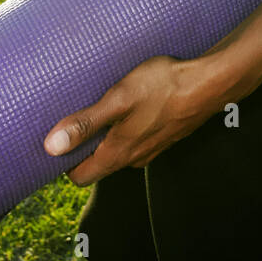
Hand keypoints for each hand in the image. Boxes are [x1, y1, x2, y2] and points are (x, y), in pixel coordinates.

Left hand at [42, 54, 220, 184]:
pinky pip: (135, 139)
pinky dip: (124, 127)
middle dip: (81, 146)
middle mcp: (134, 158)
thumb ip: (85, 123)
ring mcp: (151, 148)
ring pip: (117, 150)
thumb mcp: (118, 99)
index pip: (80, 177)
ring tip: (96, 106)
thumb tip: (51, 146)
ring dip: (104, 134)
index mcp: (119, 154)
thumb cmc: (163, 87)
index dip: (63, 162)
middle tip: (69, 118)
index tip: (52, 141)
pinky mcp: (163, 135)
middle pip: (98, 163)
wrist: (210, 83)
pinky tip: (126, 104)